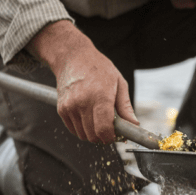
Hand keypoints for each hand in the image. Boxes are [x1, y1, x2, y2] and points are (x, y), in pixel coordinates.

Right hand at [26, 20, 137, 142]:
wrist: (72, 57)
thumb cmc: (98, 68)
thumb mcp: (119, 83)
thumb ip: (125, 106)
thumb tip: (134, 125)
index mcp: (100, 96)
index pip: (103, 129)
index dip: (110, 137)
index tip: (116, 135)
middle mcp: (83, 103)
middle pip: (93, 136)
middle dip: (103, 137)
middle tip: (109, 128)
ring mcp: (70, 107)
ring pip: (82, 135)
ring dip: (92, 133)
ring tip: (98, 119)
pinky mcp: (61, 109)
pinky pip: (73, 129)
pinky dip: (82, 128)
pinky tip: (88, 117)